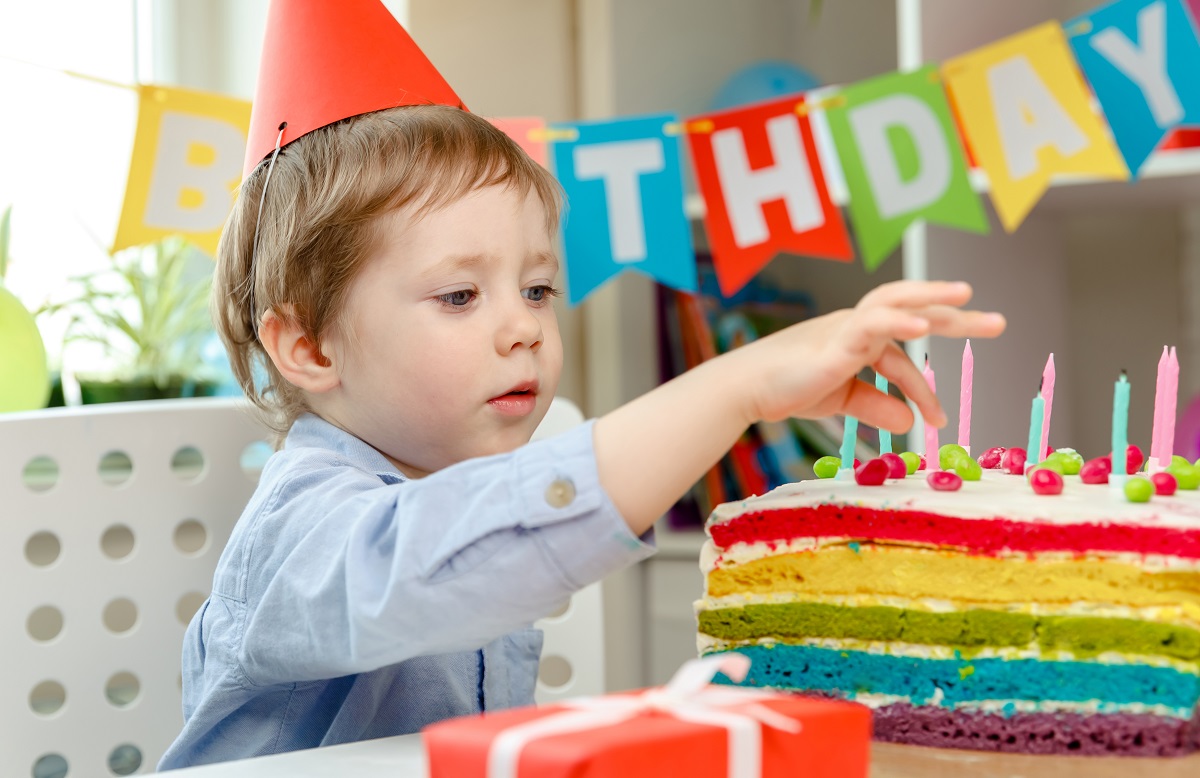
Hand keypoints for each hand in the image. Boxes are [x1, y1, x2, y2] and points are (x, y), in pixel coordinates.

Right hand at [725, 280, 1005, 431]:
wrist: (747, 390)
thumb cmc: (788, 388)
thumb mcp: (842, 401)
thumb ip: (876, 406)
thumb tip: (910, 422)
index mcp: (860, 339)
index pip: (903, 356)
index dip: (924, 388)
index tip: (941, 419)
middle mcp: (857, 326)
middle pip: (913, 310)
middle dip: (956, 316)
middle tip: (998, 323)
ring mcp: (846, 329)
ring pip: (893, 302)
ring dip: (931, 298)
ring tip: (966, 298)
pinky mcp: (835, 340)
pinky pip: (871, 322)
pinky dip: (899, 320)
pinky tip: (924, 324)